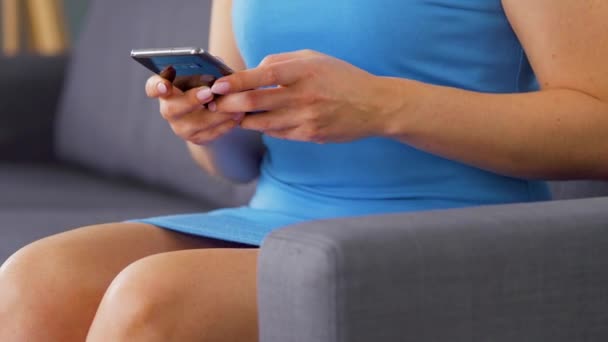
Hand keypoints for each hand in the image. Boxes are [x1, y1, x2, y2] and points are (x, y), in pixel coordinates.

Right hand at [144, 75, 244, 144]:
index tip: (165, 85)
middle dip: (190, 100)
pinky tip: (238, 115)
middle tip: (208, 93)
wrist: (215, 108)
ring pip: (195, 124)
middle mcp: (169, 109)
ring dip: (216, 114)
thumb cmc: (208, 82)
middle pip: (171, 109)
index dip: (157, 87)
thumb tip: (216, 65)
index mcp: (166, 87)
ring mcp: (181, 127)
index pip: (153, 87)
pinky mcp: (197, 138)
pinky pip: (211, 134)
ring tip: (234, 105)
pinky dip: (226, 124)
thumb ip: (207, 67)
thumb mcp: (206, 71)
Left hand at [209, 50, 390, 142]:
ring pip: (262, 122)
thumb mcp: (314, 58)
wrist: (373, 106)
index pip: (263, 76)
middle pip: (256, 102)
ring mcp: (307, 119)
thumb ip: (282, 62)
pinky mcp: (309, 135)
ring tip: (234, 113)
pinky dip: (264, 127)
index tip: (219, 85)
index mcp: (305, 71)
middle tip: (215, 103)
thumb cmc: (342, 77)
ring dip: (243, 119)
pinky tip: (260, 121)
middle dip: (230, 104)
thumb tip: (253, 72)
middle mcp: (304, 96)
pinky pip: (277, 133)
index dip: (237, 82)